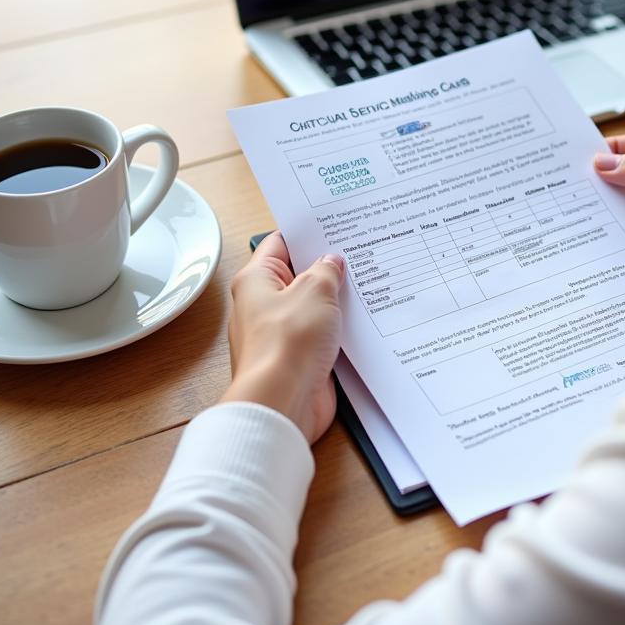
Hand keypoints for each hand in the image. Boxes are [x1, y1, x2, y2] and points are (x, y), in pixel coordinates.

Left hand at [222, 231, 344, 442]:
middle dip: (327, 266)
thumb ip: (326, 271)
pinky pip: (321, 334)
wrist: (281, 401)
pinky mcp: (298, 358)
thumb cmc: (287, 343)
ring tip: (368, 281)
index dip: (306, 232)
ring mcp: (281, 333)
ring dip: (336, 300)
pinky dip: (339, 328)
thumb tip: (331, 261)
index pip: (280, 243)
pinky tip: (364, 319)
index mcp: (256, 281)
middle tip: (358, 250)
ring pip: (313, 307)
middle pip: (298, 275)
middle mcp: (263, 305)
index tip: (333, 223)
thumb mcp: (315, 291)